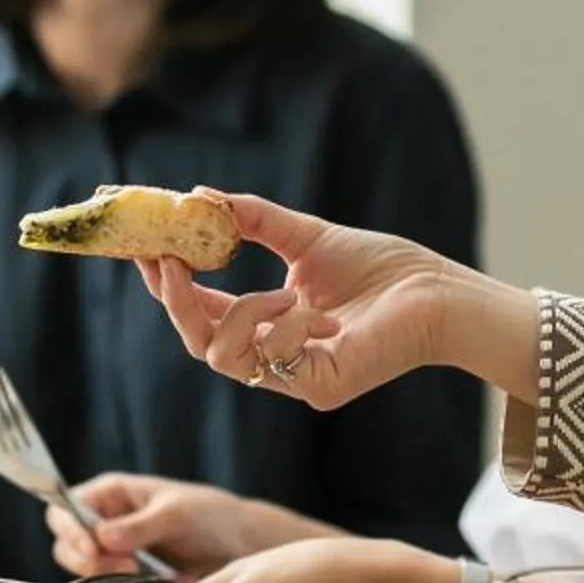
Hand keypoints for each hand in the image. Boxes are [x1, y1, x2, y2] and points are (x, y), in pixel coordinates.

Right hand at [45, 473, 330, 578]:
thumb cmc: (211, 516)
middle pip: (67, 542)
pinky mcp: (126, 580)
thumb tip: (101, 537)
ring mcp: (114, 553)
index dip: (70, 527)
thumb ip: (140, 525)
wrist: (241, 546)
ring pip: (83, 569)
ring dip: (100, 576)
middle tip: (122, 566)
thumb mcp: (177, 514)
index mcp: (111, 494)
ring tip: (136, 575)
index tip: (91, 547)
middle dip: (85, 557)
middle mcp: (105, 522)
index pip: (66, 507)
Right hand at [139, 191, 536, 409]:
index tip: (144, 248)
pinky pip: (272, 360)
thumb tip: (199, 196)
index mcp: (267, 323)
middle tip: (165, 262)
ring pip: (224, 358)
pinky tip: (315, 311)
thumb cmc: (383, 270)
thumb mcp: (305, 236)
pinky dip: (284, 325)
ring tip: (279, 291)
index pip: (201, 312)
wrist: (439, 292)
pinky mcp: (318, 386)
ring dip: (240, 315)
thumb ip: (253, 219)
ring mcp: (294, 377)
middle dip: (175, 303)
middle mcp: (274, 356)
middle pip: (198, 342)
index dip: (167, 285)